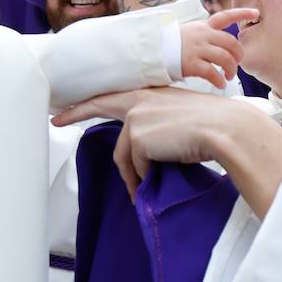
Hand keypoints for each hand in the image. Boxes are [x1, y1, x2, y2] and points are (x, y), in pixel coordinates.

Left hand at [55, 86, 281, 208]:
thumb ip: (158, 128)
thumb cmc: (214, 128)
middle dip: (75, 112)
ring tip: (144, 189)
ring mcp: (136, 116)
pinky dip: (144, 178)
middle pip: (99, 106)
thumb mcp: (182, 121)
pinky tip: (158, 178)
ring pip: (124, 154)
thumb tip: (144, 158)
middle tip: (55, 120)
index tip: (69, 106)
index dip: (90, 101)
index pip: (115, 94)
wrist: (226, 130)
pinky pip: (135, 166)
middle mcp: (140, 99)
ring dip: (133, 175)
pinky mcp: (137, 136)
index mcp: (153, 92)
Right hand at [180, 8, 256, 88]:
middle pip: (231, 43)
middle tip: (237, 63)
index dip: (242, 13)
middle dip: (239, 54)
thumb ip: (207, 33)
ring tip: (229, 76)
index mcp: (203, 26)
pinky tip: (220, 84)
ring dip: (231, 69)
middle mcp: (202, 36)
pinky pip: (212, 73)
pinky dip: (219, 80)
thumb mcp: (191, 31)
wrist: (153, 51)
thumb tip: (225, 44)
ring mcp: (197, 49)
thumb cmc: (173, 43)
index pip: (225, 16)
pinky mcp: (191, 64)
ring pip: (225, 58)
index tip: (256, 13)